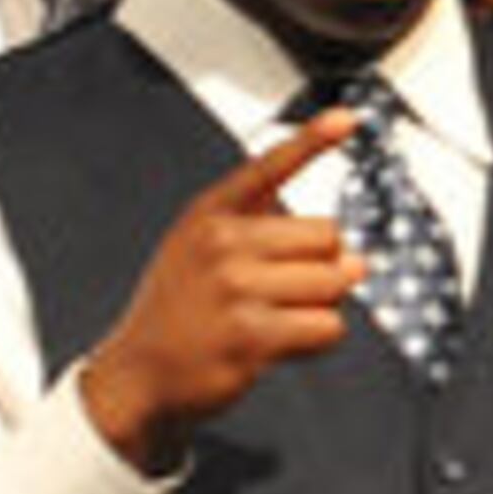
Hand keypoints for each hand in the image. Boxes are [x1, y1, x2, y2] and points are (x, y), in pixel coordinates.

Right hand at [76, 114, 364, 474]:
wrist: (138, 375)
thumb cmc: (179, 311)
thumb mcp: (198, 251)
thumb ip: (263, 234)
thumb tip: (354, 260)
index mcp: (210, 214)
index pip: (269, 167)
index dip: (313, 139)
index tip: (347, 118)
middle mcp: (220, 243)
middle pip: (328, 237)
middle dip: (325, 267)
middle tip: (287, 291)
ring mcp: (234, 288)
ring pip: (334, 282)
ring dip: (322, 306)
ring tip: (280, 318)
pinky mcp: (250, 335)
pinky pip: (328, 326)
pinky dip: (319, 339)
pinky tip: (284, 344)